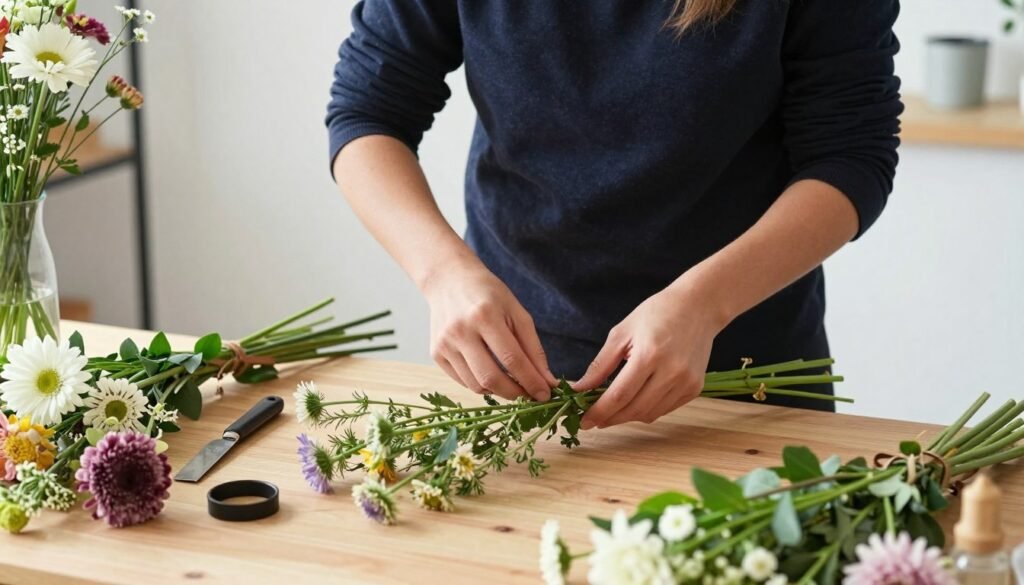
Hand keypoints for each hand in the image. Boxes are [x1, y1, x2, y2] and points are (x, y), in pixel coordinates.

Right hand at [424, 262, 556, 401]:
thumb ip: (533, 347)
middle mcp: (460, 331)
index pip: (512, 359)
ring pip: (476, 385)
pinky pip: (463, 381)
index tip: (545, 394)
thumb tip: (547, 381)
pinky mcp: (436, 354)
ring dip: (499, 391)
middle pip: (491, 378)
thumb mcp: (517, 312)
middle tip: (530, 397)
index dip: (531, 381)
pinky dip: (481, 385)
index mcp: (485, 316)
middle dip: (515, 394)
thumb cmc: (488, 294)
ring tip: (513, 384)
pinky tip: (491, 374)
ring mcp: (444, 344)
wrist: (449, 280)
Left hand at [573, 283, 725, 428]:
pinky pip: (665, 409)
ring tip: (613, 410)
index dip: (599, 412)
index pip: (619, 395)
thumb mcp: (622, 333)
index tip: (584, 421)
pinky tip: (636, 401)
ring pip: (649, 414)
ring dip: (628, 416)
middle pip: (634, 409)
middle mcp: (671, 372)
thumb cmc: (657, 314)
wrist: (698, 307)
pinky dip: (647, 410)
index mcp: (649, 355)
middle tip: (595, 419)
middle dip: (611, 418)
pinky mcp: (695, 388)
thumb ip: (601, 364)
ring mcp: (686, 382)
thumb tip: (580, 389)